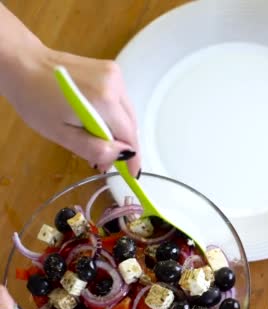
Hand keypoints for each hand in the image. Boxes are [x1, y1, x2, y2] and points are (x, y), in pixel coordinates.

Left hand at [3, 45, 140, 175]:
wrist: (23, 65)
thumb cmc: (35, 100)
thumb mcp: (61, 133)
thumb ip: (94, 148)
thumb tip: (123, 155)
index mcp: (104, 100)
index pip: (129, 135)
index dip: (132, 156)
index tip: (132, 173)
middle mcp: (115, 84)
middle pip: (130, 123)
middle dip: (122, 144)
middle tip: (105, 161)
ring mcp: (115, 74)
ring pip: (126, 112)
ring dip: (117, 128)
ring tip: (96, 139)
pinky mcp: (111, 70)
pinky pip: (120, 100)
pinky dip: (113, 113)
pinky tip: (96, 118)